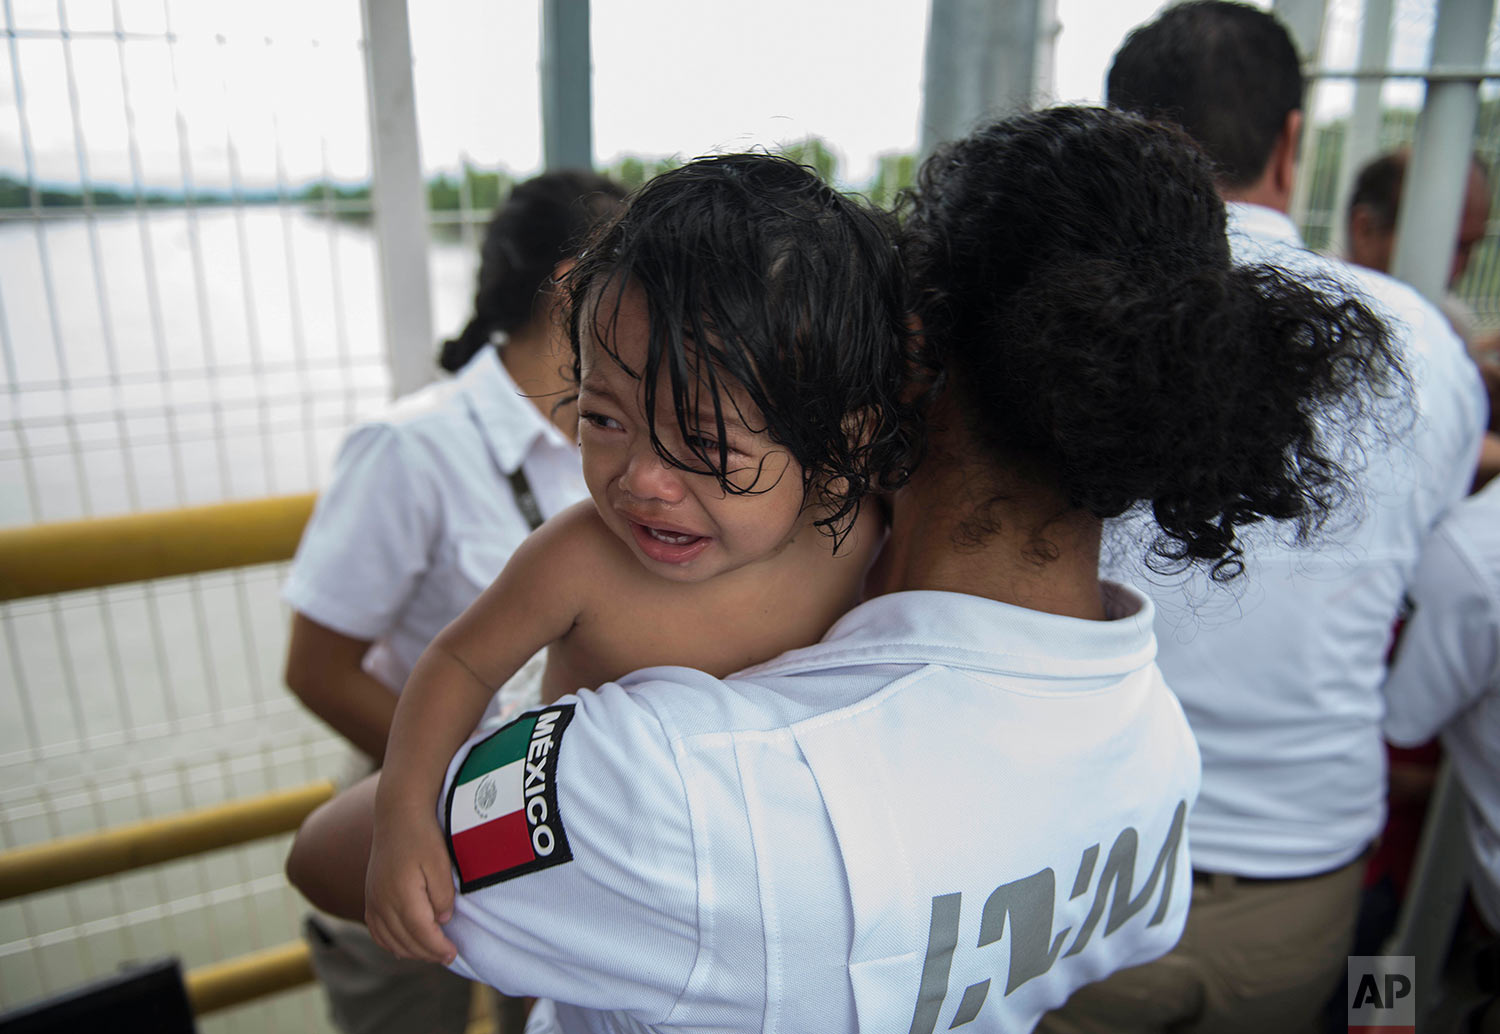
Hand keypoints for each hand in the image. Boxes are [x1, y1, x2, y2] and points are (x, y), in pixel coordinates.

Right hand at [365, 807, 458, 964]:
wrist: (398, 815)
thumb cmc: (423, 836)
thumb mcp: (441, 864)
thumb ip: (443, 896)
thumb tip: (441, 921)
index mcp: (401, 894)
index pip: (421, 934)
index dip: (438, 948)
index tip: (453, 953)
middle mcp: (382, 901)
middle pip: (405, 941)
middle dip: (427, 953)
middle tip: (447, 955)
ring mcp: (372, 899)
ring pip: (389, 939)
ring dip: (410, 951)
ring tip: (430, 951)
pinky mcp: (370, 896)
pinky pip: (376, 930)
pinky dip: (390, 943)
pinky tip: (403, 947)